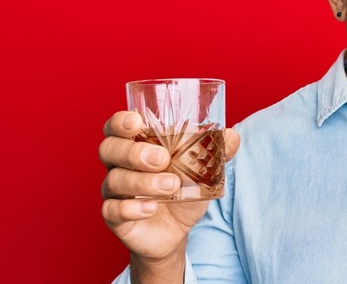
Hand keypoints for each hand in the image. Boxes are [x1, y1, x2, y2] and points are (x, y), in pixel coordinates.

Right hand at [99, 111, 239, 269]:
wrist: (177, 230)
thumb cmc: (183, 189)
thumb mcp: (202, 169)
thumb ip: (216, 151)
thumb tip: (232, 136)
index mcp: (136, 145)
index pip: (116, 127)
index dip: (120, 122)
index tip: (136, 123)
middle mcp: (119, 165)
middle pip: (109, 149)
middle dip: (134, 152)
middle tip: (162, 159)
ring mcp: (114, 192)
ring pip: (115, 180)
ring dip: (143, 181)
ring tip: (171, 186)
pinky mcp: (115, 217)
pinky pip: (112, 210)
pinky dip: (132, 208)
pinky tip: (151, 208)